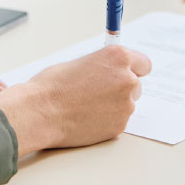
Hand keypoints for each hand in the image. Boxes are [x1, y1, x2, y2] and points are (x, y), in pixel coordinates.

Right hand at [0, 45, 151, 155]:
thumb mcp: (81, 63)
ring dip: (113, 105)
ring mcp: (125, 105)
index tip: (127, 73)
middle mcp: (127, 80)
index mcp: (118, 58)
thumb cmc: (53, 85)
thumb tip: (109, 72)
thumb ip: (103, 66)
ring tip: (87, 106)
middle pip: (136, 85)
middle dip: (121, 88)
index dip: (133, 69)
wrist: (41, 112)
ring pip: (126, 104)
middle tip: (99, 92)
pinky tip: (86, 118)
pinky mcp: (119, 126)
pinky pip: (117, 121)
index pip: (143, 63)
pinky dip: (106, 120)